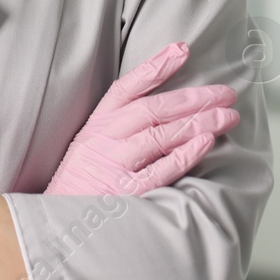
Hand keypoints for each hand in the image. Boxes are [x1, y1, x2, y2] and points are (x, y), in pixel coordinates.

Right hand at [0, 42, 238, 279]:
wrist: (51, 230)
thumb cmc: (78, 189)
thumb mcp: (87, 150)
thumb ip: (116, 129)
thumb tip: (160, 111)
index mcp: (94, 127)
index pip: (126, 88)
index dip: (155, 67)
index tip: (182, 49)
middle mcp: (103, 140)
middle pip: (152, 109)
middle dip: (193, 97)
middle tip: (225, 92)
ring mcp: (113, 165)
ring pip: (160, 134)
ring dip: (198, 121)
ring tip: (227, 115)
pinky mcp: (125, 192)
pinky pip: (160, 168)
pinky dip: (184, 153)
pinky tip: (206, 142)